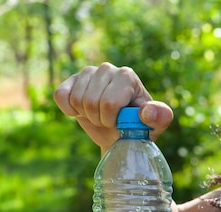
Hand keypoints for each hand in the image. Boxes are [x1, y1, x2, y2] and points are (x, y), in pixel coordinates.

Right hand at [54, 62, 173, 153]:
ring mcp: (89, 72)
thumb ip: (159, 117)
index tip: (119, 123)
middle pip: (90, 101)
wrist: (118, 133)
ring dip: (85, 115)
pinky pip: (60, 95)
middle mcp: (108, 69)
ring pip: (76, 99)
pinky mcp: (72, 80)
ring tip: (97, 116)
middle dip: (97, 119)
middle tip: (107, 121)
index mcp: (127, 76)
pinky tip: (79, 111)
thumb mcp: (154, 127)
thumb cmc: (137, 128)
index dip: (110, 120)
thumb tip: (146, 111)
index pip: (109, 102)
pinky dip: (67, 109)